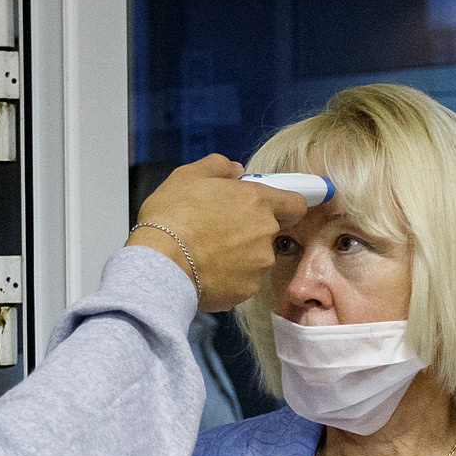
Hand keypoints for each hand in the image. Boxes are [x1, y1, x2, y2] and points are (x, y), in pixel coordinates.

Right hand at [128, 154, 306, 310]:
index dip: (285, 206)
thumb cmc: (171, 218)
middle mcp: (264, 232)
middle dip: (251, 230)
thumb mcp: (189, 175)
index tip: (273, 209)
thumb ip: (219, 166)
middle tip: (220, 229)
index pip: (295, 203)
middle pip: (270, 231)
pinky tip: (205, 270)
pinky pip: (242, 281)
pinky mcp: (246, 290)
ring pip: (256, 258)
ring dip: (239, 255)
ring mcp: (258, 264)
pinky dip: (228, 277)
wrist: (159, 264)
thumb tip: (236, 170)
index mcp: (256, 200)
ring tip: (207, 252)